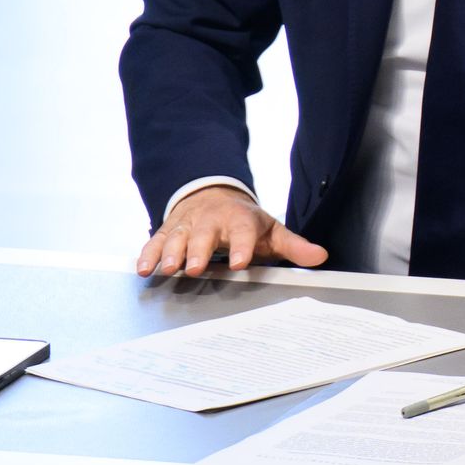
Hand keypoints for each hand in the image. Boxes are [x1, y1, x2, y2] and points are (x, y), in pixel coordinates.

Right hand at [135, 186, 328, 276]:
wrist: (214, 195)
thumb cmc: (245, 221)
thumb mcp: (272, 231)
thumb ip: (294, 246)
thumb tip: (321, 257)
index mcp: (240, 220)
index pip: (243, 232)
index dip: (242, 247)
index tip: (240, 263)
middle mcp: (211, 220)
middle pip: (204, 234)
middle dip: (198, 251)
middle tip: (193, 269)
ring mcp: (187, 224)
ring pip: (177, 237)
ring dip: (171, 252)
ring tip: (167, 270)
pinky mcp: (168, 230)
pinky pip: (156, 241)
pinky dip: (148, 254)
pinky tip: (143, 269)